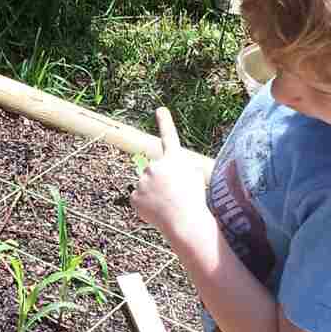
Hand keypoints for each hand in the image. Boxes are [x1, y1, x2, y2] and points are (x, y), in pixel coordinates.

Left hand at [130, 108, 213, 244]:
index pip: (169, 137)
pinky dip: (146, 205)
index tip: (160, 109)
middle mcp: (155, 166)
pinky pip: (139, 199)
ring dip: (153, 193)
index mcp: (174, 160)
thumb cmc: (195, 202)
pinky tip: (157, 211)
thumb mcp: (196, 178)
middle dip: (159, 180)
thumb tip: (176, 169)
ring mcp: (142, 181)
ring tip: (166, 204)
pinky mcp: (134, 196)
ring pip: (145, 185)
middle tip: (172, 194)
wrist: (185, 222)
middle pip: (153, 170)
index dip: (165, 122)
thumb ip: (184, 168)